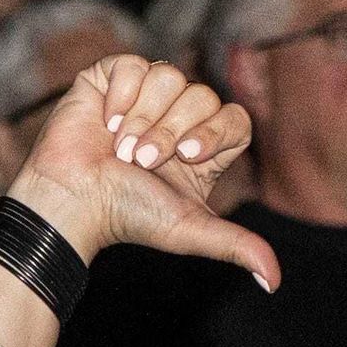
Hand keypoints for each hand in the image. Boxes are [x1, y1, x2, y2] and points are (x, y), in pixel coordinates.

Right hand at [7, 53, 279, 288]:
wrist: (72, 200)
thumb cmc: (125, 216)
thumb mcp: (187, 230)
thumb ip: (235, 246)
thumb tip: (274, 282)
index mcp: (201, 149)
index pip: (234, 118)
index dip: (215, 131)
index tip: (188, 156)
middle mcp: (177, 117)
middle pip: (202, 96)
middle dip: (171, 131)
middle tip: (142, 161)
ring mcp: (146, 94)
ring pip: (169, 76)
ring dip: (142, 119)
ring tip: (121, 148)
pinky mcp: (113, 77)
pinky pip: (134, 64)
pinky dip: (121, 95)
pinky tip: (106, 122)